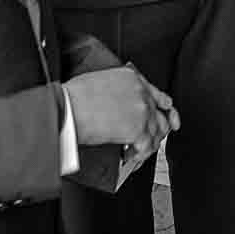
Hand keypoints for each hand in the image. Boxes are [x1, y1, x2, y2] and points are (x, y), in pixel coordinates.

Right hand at [64, 66, 178, 166]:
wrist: (68, 108)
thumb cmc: (74, 96)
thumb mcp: (100, 80)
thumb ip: (117, 88)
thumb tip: (117, 102)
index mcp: (132, 77)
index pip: (156, 93)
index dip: (163, 107)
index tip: (166, 114)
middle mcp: (141, 92)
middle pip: (160, 114)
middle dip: (158, 129)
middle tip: (151, 139)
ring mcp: (142, 110)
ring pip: (158, 131)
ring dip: (149, 143)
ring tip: (138, 151)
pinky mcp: (138, 129)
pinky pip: (148, 146)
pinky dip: (140, 155)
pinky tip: (131, 156)